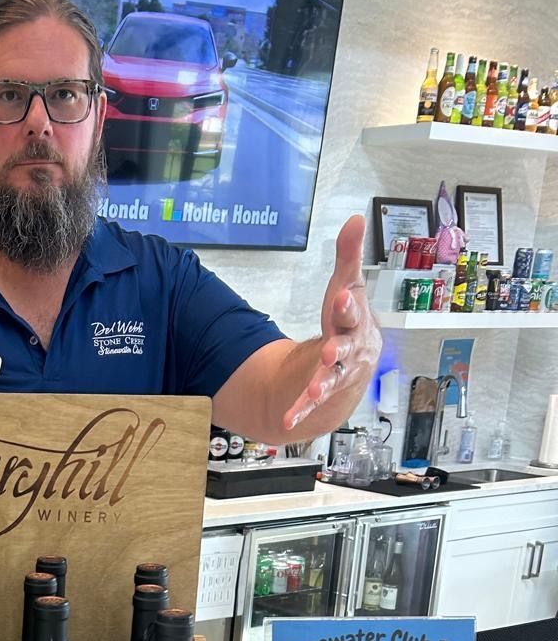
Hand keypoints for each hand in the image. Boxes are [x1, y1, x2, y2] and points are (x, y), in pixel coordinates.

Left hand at [283, 214, 381, 431]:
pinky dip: (299, 411)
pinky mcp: (321, 393)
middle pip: (346, 348)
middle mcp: (351, 350)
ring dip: (322, 383)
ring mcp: (338, 374)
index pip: (351, 310)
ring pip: (331, 379)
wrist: (353, 365)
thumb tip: (353, 218)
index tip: (342, 296)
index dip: (347, 305)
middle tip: (331, 351)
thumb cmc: (349, 321)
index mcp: (355, 322)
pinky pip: (310, 403)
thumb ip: (348, 256)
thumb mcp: (347, 287)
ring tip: (313, 389)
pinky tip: (287, 422)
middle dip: (339, 349)